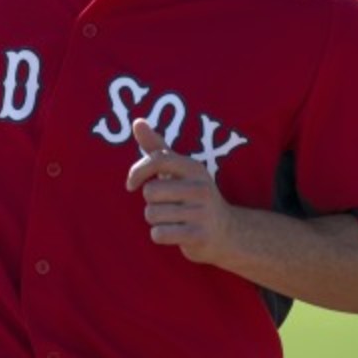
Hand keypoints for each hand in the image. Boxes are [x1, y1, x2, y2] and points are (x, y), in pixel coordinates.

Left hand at [126, 119, 234, 264]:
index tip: (131, 184)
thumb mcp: (179, 170)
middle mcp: (200, 188)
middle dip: (151, 202)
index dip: (137, 171)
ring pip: (152, 214)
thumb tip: (137, 121)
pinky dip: (160, 235)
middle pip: (150, 192)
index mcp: (193, 168)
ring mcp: (201, 212)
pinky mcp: (198, 235)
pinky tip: (175, 233)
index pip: (158, 160)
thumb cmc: (193, 197)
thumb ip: (157, 147)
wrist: (227, 231)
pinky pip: (159, 234)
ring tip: (174, 219)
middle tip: (168, 206)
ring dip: (156, 220)